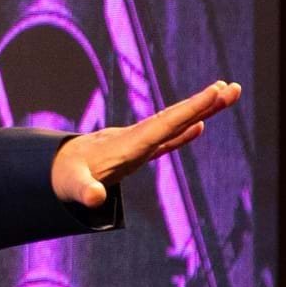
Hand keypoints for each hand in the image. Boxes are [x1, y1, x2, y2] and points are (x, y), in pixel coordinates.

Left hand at [52, 80, 242, 208]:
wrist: (51, 169)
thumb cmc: (63, 179)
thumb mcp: (73, 188)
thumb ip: (85, 192)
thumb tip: (94, 199)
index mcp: (130, 143)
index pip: (166, 124)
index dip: (191, 110)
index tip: (215, 93)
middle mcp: (137, 138)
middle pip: (176, 117)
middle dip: (204, 103)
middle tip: (234, 88)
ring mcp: (138, 143)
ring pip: (174, 124)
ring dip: (199, 111)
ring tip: (226, 94)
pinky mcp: (136, 152)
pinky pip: (165, 140)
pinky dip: (183, 132)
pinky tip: (200, 126)